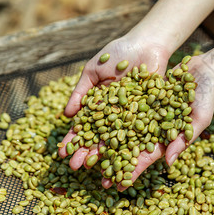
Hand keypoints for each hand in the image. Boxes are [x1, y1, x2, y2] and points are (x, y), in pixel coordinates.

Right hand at [58, 31, 170, 185]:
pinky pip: (142, 132)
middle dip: (87, 151)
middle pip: (100, 136)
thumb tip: (66, 114)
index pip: (85, 125)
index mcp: (101, 105)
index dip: (73, 138)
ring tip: (97, 170)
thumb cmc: (117, 53)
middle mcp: (116, 113)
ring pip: (120, 139)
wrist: (146, 43)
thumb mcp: (94, 70)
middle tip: (75, 167)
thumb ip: (81, 91)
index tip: (62, 152)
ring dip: (108, 155)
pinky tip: (125, 159)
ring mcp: (133, 115)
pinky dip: (134, 145)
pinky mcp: (151, 114)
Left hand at [61, 53, 213, 190]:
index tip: (115, 184)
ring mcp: (142, 110)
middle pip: (124, 144)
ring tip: (75, 147)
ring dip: (96, 135)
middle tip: (82, 168)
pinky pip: (117, 103)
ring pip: (115, 125)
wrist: (204, 71)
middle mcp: (149, 126)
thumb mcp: (199, 119)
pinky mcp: (137, 94)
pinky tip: (84, 116)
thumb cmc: (207, 98)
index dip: (130, 171)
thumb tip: (168, 163)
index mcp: (164, 138)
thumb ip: (183, 140)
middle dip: (104, 156)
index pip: (145, 158)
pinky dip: (102, 110)